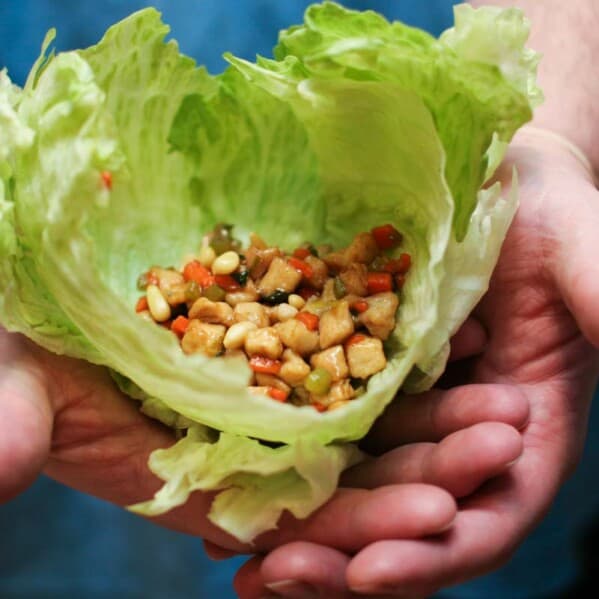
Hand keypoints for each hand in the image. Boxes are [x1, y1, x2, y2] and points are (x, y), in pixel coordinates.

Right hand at [0, 314, 525, 560]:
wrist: (48, 284)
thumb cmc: (22, 332)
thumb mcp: (12, 375)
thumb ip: (13, 420)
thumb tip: (1, 459)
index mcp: (193, 476)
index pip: (291, 523)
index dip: (357, 531)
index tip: (433, 519)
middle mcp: (246, 442)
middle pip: (352, 475)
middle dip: (429, 473)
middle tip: (502, 442)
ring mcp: (272, 392)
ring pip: (369, 420)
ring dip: (437, 420)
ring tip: (507, 409)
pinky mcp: (287, 338)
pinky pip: (357, 355)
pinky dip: (408, 357)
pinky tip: (461, 347)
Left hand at [235, 128, 598, 597]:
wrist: (495, 178)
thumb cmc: (550, 209)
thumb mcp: (584, 253)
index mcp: (524, 423)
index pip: (486, 512)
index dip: (433, 552)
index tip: (368, 574)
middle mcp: (460, 428)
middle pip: (406, 512)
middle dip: (342, 552)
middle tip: (271, 577)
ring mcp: (409, 404)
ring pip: (356, 478)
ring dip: (300, 519)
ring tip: (230, 552)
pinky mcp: (365, 371)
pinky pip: (322, 421)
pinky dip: (281, 454)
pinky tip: (230, 478)